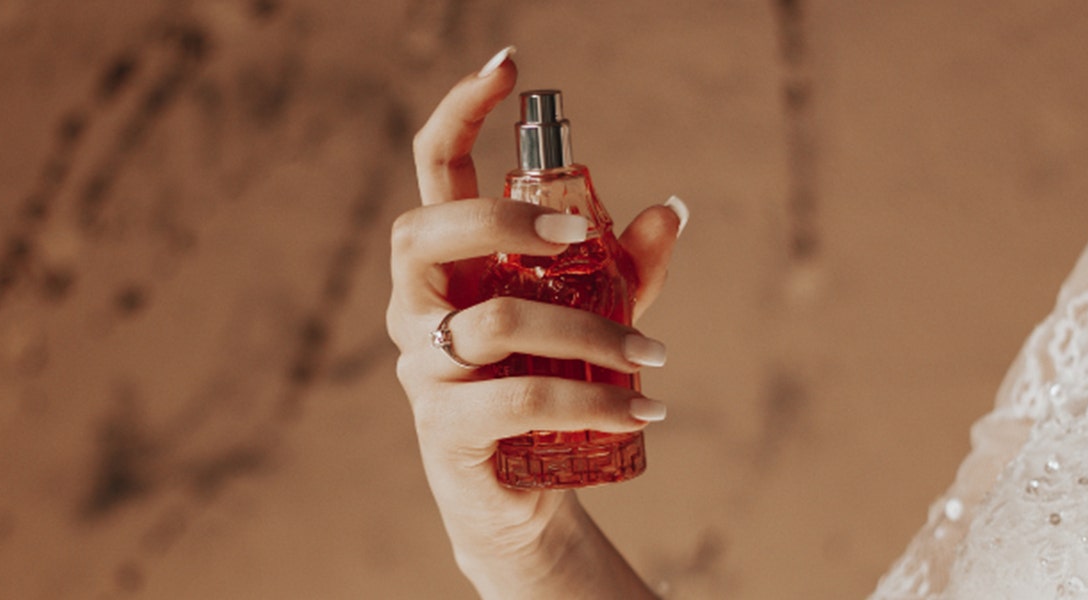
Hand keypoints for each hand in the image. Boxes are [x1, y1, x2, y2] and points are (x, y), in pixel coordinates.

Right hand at [386, 47, 682, 597]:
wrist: (518, 500)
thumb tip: (669, 209)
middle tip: (584, 236)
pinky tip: (644, 407)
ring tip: (654, 353)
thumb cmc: (545, 394)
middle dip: (506, 218)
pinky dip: (591, 400)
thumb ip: (621, 270)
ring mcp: (423, 372)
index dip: (460, 113)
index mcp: (449, 271)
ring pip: (494, 324)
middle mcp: (418, 312)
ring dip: (588, 331)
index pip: (432, 175)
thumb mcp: (590, 324)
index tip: (510, 64)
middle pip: (427, 232)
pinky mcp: (446, 433)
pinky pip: (519, 400)